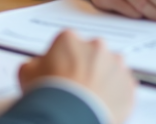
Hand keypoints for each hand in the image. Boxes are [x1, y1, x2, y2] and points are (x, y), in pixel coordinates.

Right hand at [19, 30, 135, 123]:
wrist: (68, 117)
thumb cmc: (50, 95)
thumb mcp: (26, 73)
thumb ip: (35, 63)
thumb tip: (37, 66)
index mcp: (70, 39)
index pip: (67, 43)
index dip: (62, 58)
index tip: (60, 72)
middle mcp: (96, 47)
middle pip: (92, 53)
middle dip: (85, 66)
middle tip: (76, 86)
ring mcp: (115, 65)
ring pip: (110, 69)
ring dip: (103, 79)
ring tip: (90, 99)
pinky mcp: (128, 85)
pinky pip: (123, 88)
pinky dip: (116, 96)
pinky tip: (101, 106)